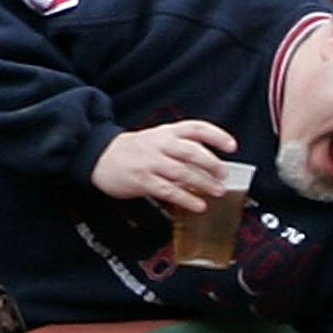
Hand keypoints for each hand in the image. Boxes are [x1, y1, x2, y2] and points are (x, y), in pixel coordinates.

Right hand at [90, 119, 237, 210]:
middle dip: (211, 163)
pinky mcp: (143, 181)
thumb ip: (179, 149)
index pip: (195, 128)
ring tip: (217, 192)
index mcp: (166, 132)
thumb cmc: (133, 151)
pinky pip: (169, 190)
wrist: (100, 156)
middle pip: (191, 151)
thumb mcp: (156, 139)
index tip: (232, 146)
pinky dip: (186, 198)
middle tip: (224, 175)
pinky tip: (198, 205)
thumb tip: (207, 166)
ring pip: (182, 171)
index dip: (216, 135)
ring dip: (203, 182)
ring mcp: (151, 163)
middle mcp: (160, 144)